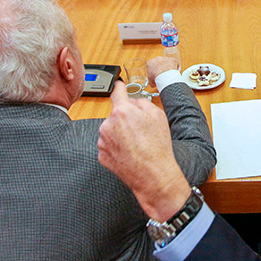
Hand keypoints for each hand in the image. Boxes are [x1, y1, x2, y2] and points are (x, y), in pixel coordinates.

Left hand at [98, 81, 191, 220]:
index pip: (117, 93)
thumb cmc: (157, 147)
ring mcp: (103, 141)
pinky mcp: (102, 155)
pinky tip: (130, 153)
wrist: (152, 174)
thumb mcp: (158, 116)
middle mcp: (108, 124)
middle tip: (141, 131)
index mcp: (122, 111)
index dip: (119, 87)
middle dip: (126, 120)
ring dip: (121, 134)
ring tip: (137, 145)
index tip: (118, 85)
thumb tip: (133, 102)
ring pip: (111, 131)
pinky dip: (117, 147)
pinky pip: (109, 145)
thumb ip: (142, 103)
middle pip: (116, 115)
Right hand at [146, 57, 179, 84]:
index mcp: (150, 63)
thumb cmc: (157, 77)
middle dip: (161, 68)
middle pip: (159, 63)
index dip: (154, 72)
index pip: (152, 66)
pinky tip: (176, 71)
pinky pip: (175, 62)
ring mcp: (165, 58)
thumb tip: (153, 84)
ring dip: (168, 67)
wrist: (164, 75)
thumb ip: (151, 81)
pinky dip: (176, 66)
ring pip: (167, 62)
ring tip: (169, 74)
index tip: (156, 75)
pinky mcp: (172, 59)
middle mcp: (157, 59)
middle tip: (163, 75)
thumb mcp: (151, 81)